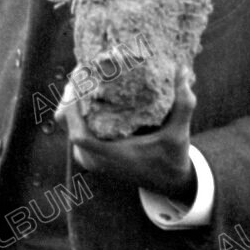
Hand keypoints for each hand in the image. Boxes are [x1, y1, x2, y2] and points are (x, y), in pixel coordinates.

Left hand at [55, 64, 196, 200]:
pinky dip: (76, 109)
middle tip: (83, 68)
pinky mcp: (88, 153)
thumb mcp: (179, 133)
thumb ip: (183, 104)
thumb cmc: (172, 158)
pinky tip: (88, 90)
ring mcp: (88, 157)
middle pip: (65, 122)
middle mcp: (93, 158)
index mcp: (110, 155)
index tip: (79, 80)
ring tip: (85, 74)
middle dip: (70, 93)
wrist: (167, 182)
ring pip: (66, 123)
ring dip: (72, 99)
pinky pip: (72, 126)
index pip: (78, 134)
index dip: (73, 107)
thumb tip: (183, 70)